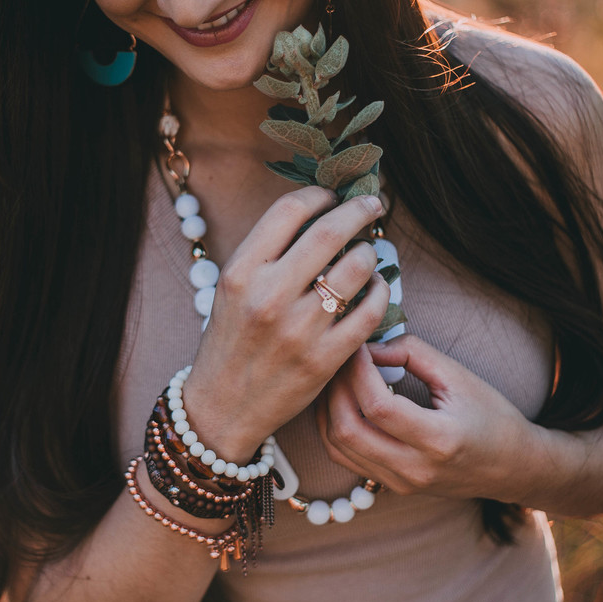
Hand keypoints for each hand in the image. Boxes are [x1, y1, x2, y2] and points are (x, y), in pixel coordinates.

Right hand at [180, 187, 390, 464]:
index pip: (289, 211)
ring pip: (355, 268)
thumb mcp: (232, 291)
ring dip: (370, 252)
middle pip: (329, 231)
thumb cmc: (230, 342)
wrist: (222, 407)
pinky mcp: (325, 359)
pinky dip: (380, 293)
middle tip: (374, 204)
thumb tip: (319, 216)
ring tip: (368, 253)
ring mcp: (299, 329)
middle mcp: (269, 296)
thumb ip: (267, 255)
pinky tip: (376, 289)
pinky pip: (369, 313)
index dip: (320, 194)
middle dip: (360, 210)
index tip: (334, 196)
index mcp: (241, 272)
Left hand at [314, 335, 538, 501]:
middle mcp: (415, 468)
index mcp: (439, 440)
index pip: (377, 406)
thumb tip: (370, 346)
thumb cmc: (492, 416)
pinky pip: (345, 457)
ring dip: (329, 407)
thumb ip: (413, 353)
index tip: (358, 345)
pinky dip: (334, 426)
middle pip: (347, 429)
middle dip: (336, 388)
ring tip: (338, 376)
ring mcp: (401, 482)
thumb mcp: (459, 376)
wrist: (513, 467)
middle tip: (342, 358)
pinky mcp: (392, 486)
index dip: (358, 371)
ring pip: (338, 446)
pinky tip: (342, 401)